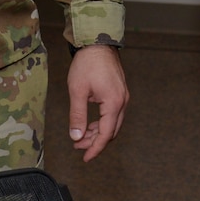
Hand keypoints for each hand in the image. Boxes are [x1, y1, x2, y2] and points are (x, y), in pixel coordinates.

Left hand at [66, 44, 128, 161]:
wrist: (98, 43)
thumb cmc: (87, 64)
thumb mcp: (77, 91)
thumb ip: (77, 116)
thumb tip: (76, 137)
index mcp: (113, 103)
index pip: (105, 134)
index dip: (95, 149)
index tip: (85, 158)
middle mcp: (122, 102)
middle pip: (111, 131)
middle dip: (95, 142)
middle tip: (77, 146)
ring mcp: (123, 97)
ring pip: (113, 124)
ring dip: (98, 132)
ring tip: (81, 136)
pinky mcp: (120, 92)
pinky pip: (113, 114)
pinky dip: (102, 122)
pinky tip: (90, 124)